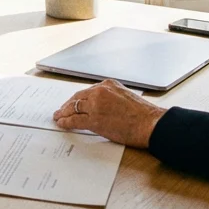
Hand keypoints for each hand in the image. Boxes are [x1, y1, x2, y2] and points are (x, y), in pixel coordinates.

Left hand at [52, 79, 166, 147]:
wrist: (150, 124)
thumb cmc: (143, 115)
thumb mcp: (125, 97)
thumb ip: (111, 98)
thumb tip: (102, 107)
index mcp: (108, 84)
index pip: (87, 91)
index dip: (77, 98)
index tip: (72, 102)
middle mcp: (100, 92)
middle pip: (77, 97)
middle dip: (68, 104)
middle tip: (61, 110)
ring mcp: (96, 105)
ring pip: (73, 107)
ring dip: (63, 112)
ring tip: (58, 117)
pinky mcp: (94, 119)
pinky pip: (74, 120)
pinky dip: (66, 121)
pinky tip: (62, 123)